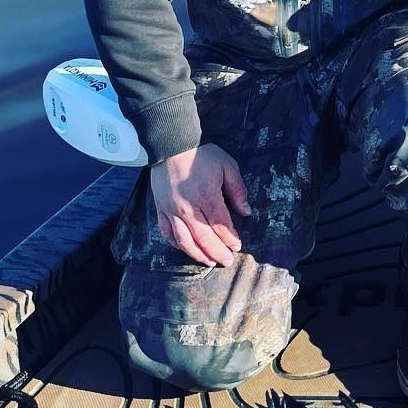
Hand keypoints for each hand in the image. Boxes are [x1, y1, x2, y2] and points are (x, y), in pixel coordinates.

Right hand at [150, 142, 251, 265]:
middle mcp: (188, 208)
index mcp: (207, 197)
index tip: (237, 246)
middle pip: (204, 238)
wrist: (172, 144)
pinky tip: (186, 249)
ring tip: (209, 262)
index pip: (221, 225)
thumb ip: (238, 190)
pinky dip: (176, 244)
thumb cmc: (202, 154)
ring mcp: (171, 210)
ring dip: (198, 254)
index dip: (230, 239)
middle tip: (226, 261)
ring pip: (184, 240)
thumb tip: (246, 211)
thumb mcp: (227, 166)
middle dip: (217, 252)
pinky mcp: (160, 209)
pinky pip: (167, 232)